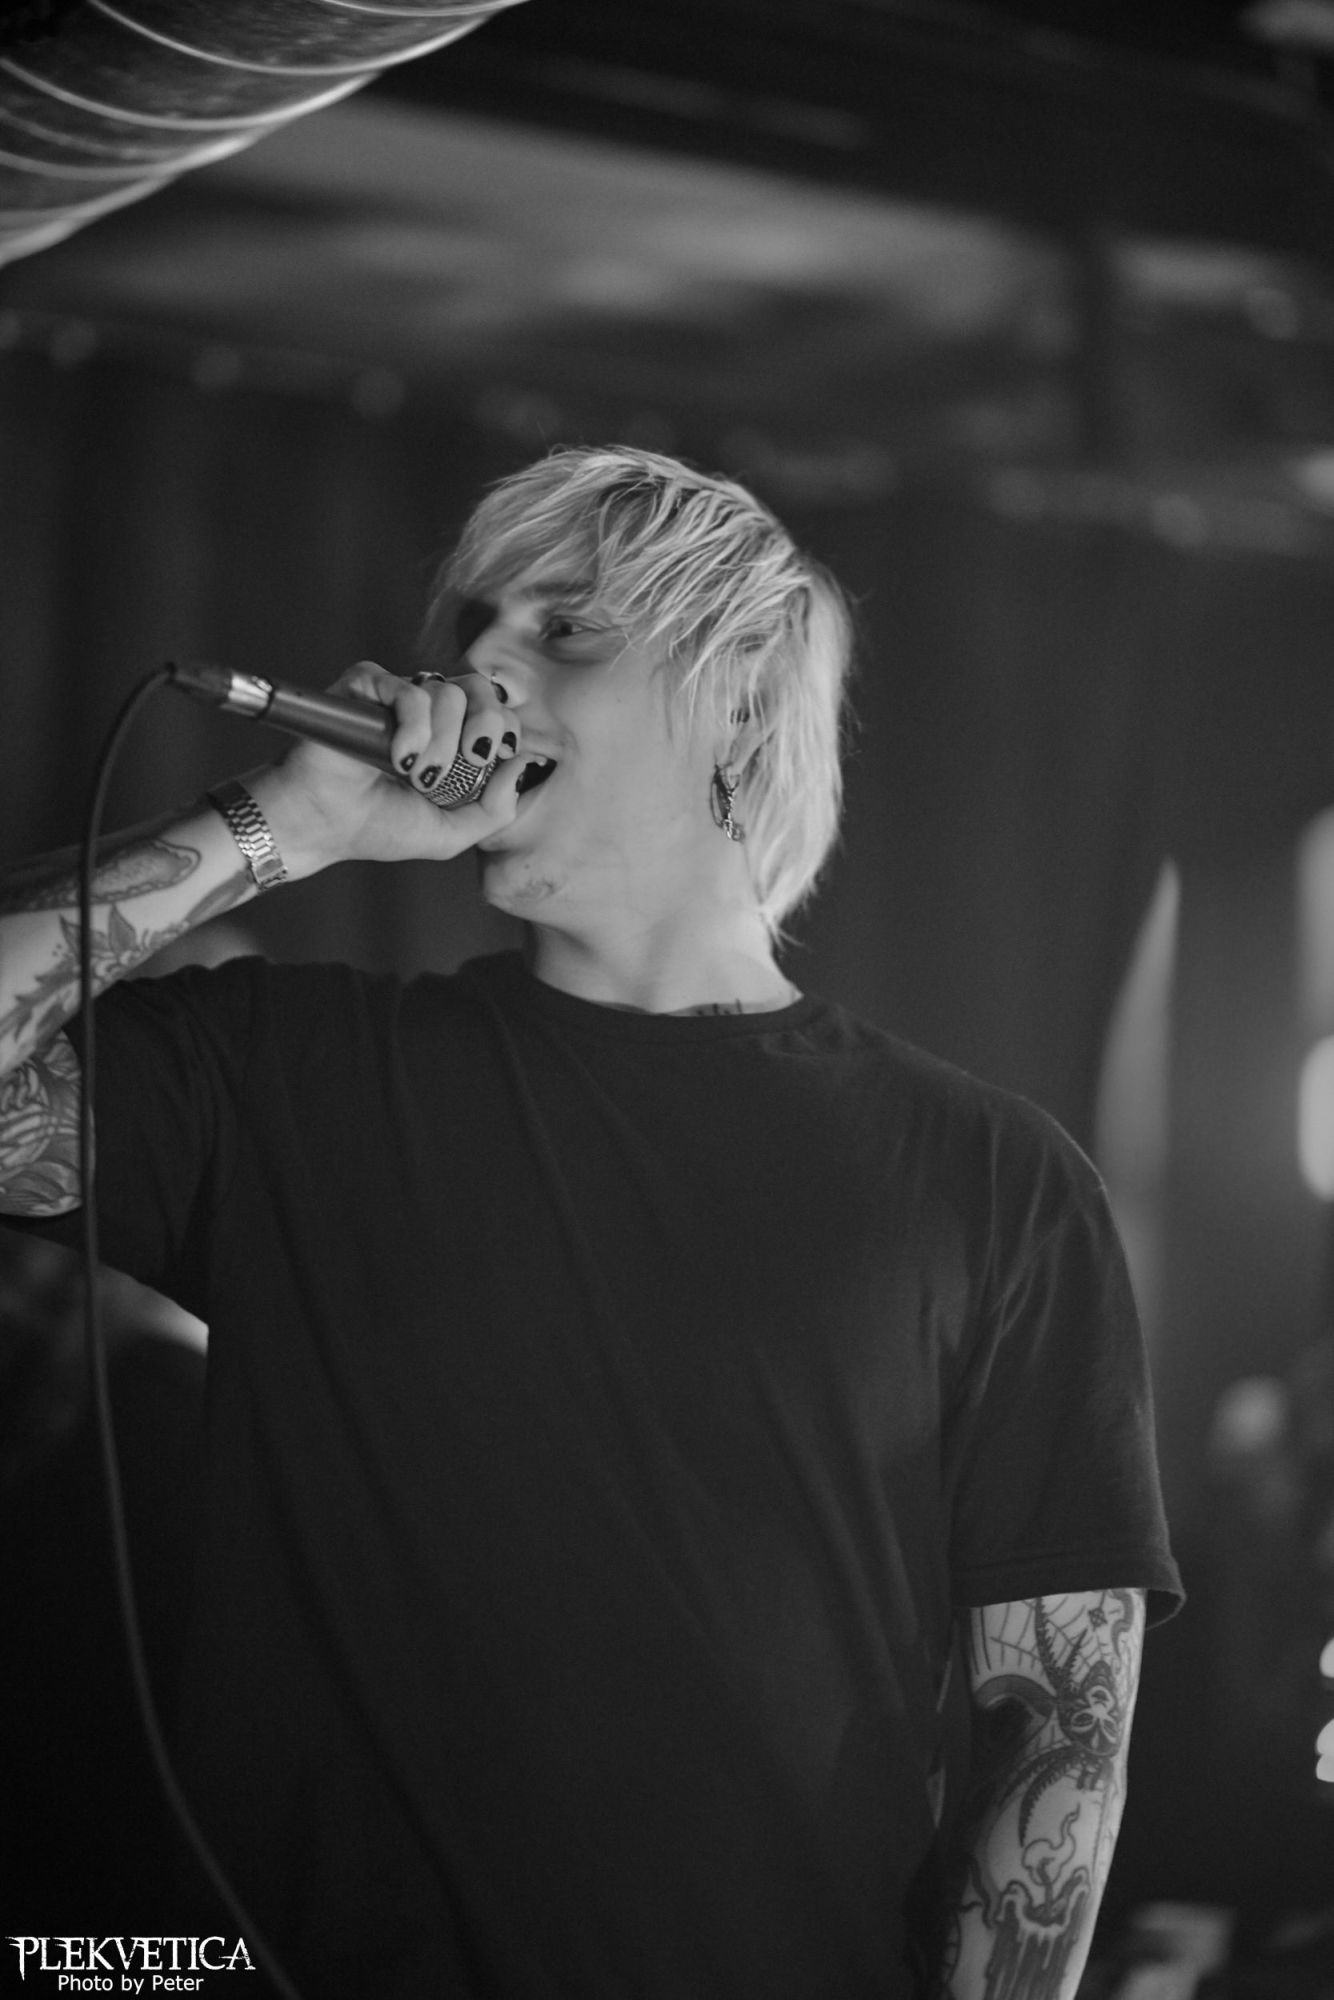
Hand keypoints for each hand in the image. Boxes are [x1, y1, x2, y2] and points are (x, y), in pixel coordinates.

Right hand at [247, 660, 528, 876]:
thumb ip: (496, 810)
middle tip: (470, 761)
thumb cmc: (378, 827)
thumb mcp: (451, 833)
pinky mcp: (366, 685)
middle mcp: (427, 709)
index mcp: (451, 736)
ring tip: (414, 774)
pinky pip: (408, 690)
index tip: (490, 761)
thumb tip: (524, 764)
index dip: (504, 729)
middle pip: (481, 689)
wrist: (322, 826)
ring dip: (441, 742)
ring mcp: (395, 694)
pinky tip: (399, 757)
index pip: (497, 710)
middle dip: (486, 726)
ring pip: (447, 693)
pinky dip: (414, 726)